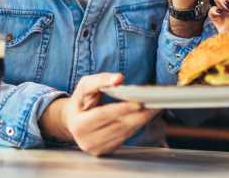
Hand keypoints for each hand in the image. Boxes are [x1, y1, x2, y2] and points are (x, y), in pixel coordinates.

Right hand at [39, 73, 158, 155]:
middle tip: (155, 103)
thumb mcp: (86, 85)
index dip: (122, 109)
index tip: (139, 102)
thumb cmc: (81, 99)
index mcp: (79, 124)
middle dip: (139, 114)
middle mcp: (87, 140)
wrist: (73, 120)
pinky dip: (137, 125)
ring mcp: (97, 148)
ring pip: (125, 133)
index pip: (104, 115)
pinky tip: (146, 115)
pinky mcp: (106, 150)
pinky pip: (125, 137)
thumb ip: (102, 80)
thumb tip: (119, 78)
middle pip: (118, 126)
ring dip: (142, 120)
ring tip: (155, 107)